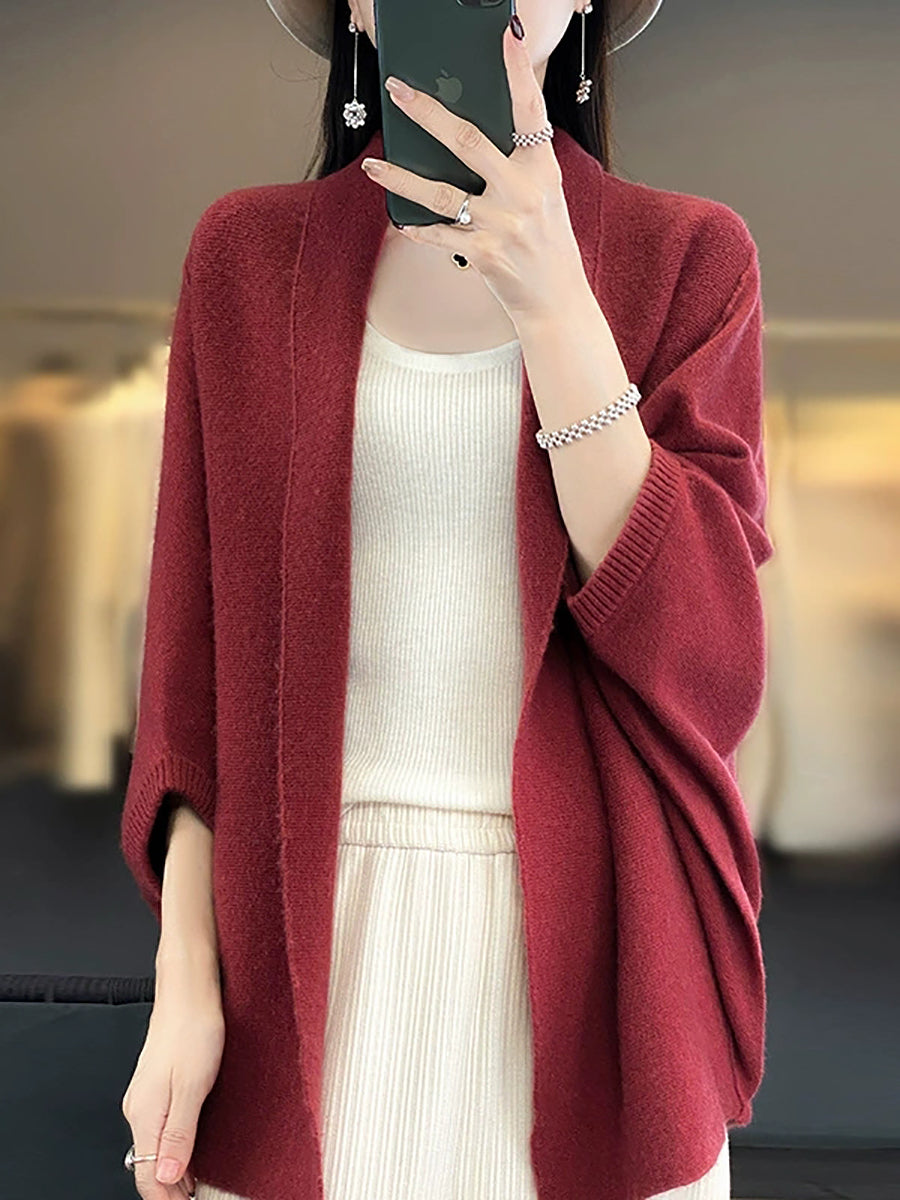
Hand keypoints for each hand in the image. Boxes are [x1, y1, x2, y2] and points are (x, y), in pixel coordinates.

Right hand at [121, 970, 224, 1198]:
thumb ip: (178, 1135)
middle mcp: (139, 1107)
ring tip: (196, 1183)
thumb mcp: (193, 1087)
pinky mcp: (156, 1083)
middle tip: (195, 1199)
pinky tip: (192, 1147)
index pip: (147, 1175)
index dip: (167, 1199)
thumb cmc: (194, 1029)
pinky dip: (174, 1146)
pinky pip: (160, 1127)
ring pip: (153, 1146)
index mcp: (145, 1113)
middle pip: (147, 1164)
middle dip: (169, 1189)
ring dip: (173, 1169)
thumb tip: (167, 1178)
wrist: (189, 989)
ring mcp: (146, 1095)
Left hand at [361, 21, 588, 322]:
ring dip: (400, 179)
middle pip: (466, 140)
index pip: (530, 110)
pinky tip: (400, 221)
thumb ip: (515, 166)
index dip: (519, 71)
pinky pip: (439, 235)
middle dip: (427, 112)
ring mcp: (501, 223)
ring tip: (373, 168)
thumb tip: (465, 138)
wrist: (557, 301)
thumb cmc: (547, 245)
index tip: (508, 35)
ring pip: (438, 192)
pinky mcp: (484, 253)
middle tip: (398, 91)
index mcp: (541, 169)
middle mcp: (522, 192)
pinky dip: (417, 229)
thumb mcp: (544, 196)